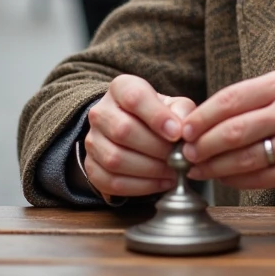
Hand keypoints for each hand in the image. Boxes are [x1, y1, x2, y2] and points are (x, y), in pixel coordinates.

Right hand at [82, 75, 196, 199]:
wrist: (135, 129)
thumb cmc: (159, 115)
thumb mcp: (173, 105)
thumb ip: (182, 111)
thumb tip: (183, 128)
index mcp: (121, 88)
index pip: (134, 98)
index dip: (156, 117)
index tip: (177, 134)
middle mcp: (100, 112)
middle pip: (123, 131)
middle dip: (156, 148)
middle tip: (179, 157)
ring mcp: (92, 140)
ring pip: (114, 159)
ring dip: (150, 170)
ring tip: (173, 171)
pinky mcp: (91, 166)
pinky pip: (111, 182)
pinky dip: (140, 187)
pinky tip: (161, 183)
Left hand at [180, 69, 274, 189]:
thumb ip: (249, 98)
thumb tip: (203, 120)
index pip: (230, 100)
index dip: (202, 117)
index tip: (184, 129)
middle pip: (233, 132)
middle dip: (203, 145)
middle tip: (186, 153)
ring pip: (245, 159)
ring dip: (214, 167)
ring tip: (198, 168)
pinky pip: (261, 178)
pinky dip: (236, 180)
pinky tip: (224, 177)